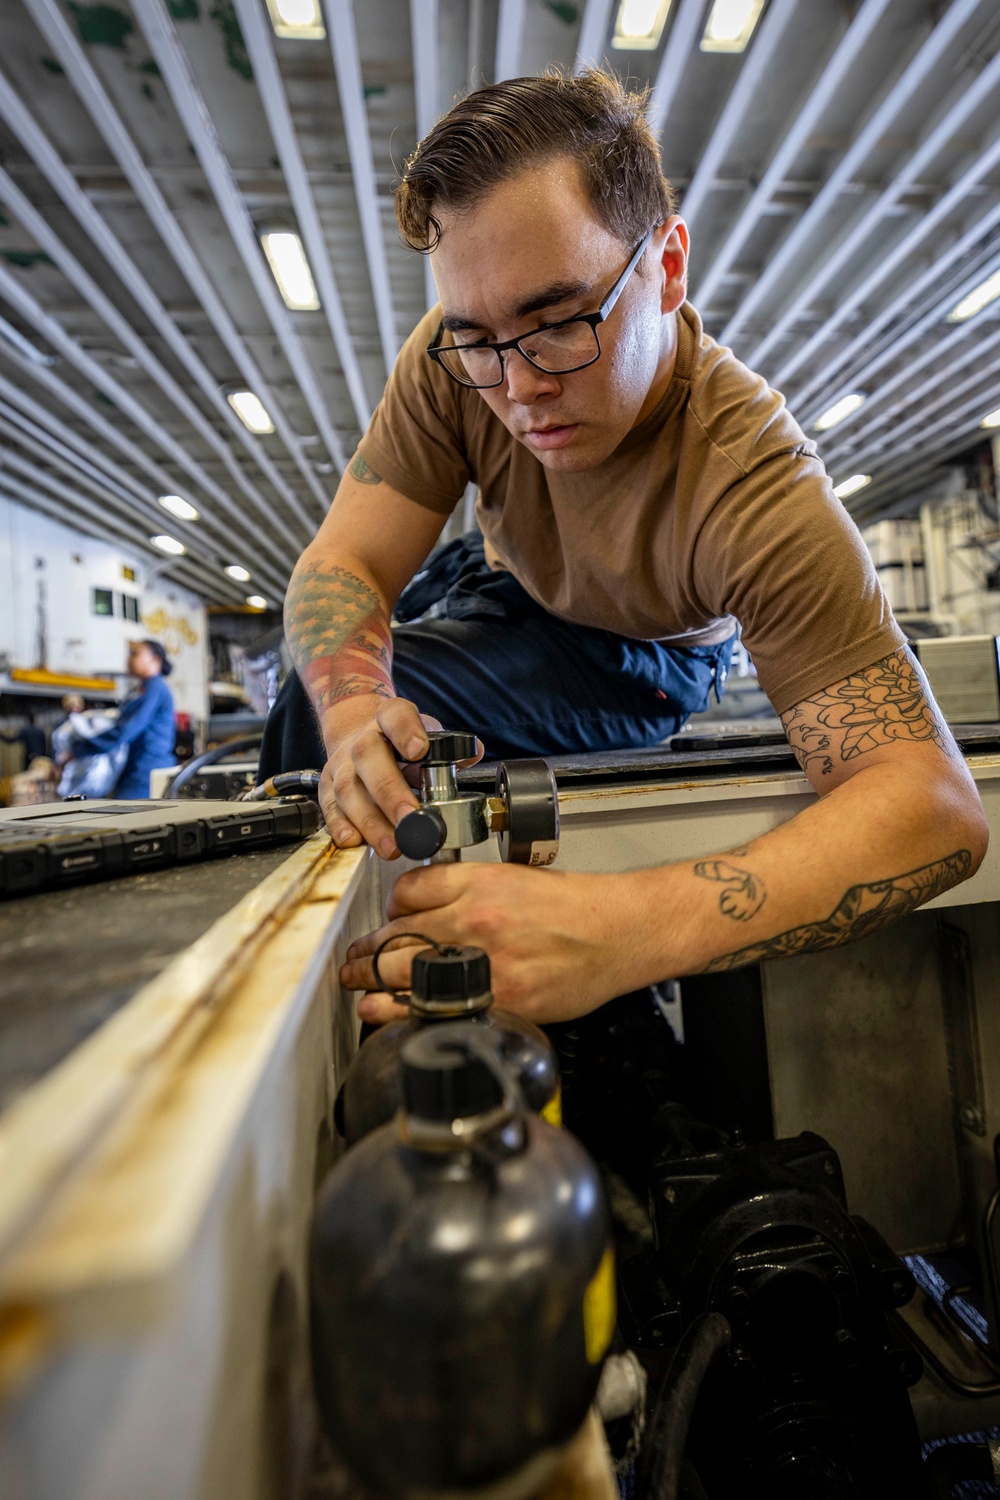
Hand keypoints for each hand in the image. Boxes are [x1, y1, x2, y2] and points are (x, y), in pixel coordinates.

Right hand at [320, 695, 438, 856]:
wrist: (362, 738)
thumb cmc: (402, 744)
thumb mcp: (428, 736)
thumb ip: (450, 748)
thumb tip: (473, 753)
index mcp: (390, 719)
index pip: (396, 715)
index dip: (405, 730)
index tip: (418, 750)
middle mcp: (362, 739)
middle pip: (368, 758)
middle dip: (389, 792)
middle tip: (409, 819)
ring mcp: (341, 764)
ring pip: (348, 789)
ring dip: (370, 821)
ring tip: (393, 845)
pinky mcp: (327, 788)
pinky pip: (330, 808)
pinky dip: (341, 827)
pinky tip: (355, 841)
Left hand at [339, 861, 659, 1025]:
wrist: (616, 932)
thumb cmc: (573, 907)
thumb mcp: (515, 878)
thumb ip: (469, 891)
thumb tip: (427, 909)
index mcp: (477, 882)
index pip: (407, 890)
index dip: (390, 907)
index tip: (386, 918)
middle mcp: (473, 918)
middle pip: (394, 933)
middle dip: (366, 951)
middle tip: (352, 960)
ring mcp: (482, 960)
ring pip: (402, 970)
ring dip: (369, 980)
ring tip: (356, 985)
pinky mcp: (498, 996)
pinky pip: (433, 1004)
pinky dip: (400, 1009)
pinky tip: (383, 1011)